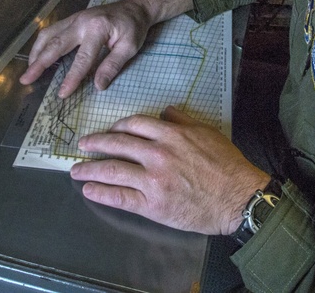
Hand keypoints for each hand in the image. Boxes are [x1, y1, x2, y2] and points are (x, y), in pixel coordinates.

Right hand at [21, 0, 152, 97]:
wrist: (135, 6)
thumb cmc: (134, 27)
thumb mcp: (130, 47)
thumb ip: (113, 65)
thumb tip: (98, 86)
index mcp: (97, 29)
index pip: (82, 58)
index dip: (72, 77)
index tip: (62, 93)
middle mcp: (81, 22)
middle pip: (55, 43)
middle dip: (39, 63)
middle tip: (26, 79)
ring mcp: (75, 18)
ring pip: (49, 34)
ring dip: (37, 52)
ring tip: (30, 70)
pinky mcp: (73, 19)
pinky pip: (52, 30)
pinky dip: (43, 43)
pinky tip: (39, 55)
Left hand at [70, 106, 270, 234]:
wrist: (237, 197)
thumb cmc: (227, 165)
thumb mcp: (207, 133)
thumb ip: (183, 120)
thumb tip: (166, 111)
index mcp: (170, 135)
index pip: (134, 125)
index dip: (117, 127)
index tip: (109, 131)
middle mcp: (157, 154)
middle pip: (117, 144)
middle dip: (96, 144)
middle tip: (83, 145)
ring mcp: (152, 180)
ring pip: (112, 170)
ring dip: (90, 169)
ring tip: (76, 170)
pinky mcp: (152, 204)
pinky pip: (119, 197)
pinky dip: (101, 192)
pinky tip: (89, 190)